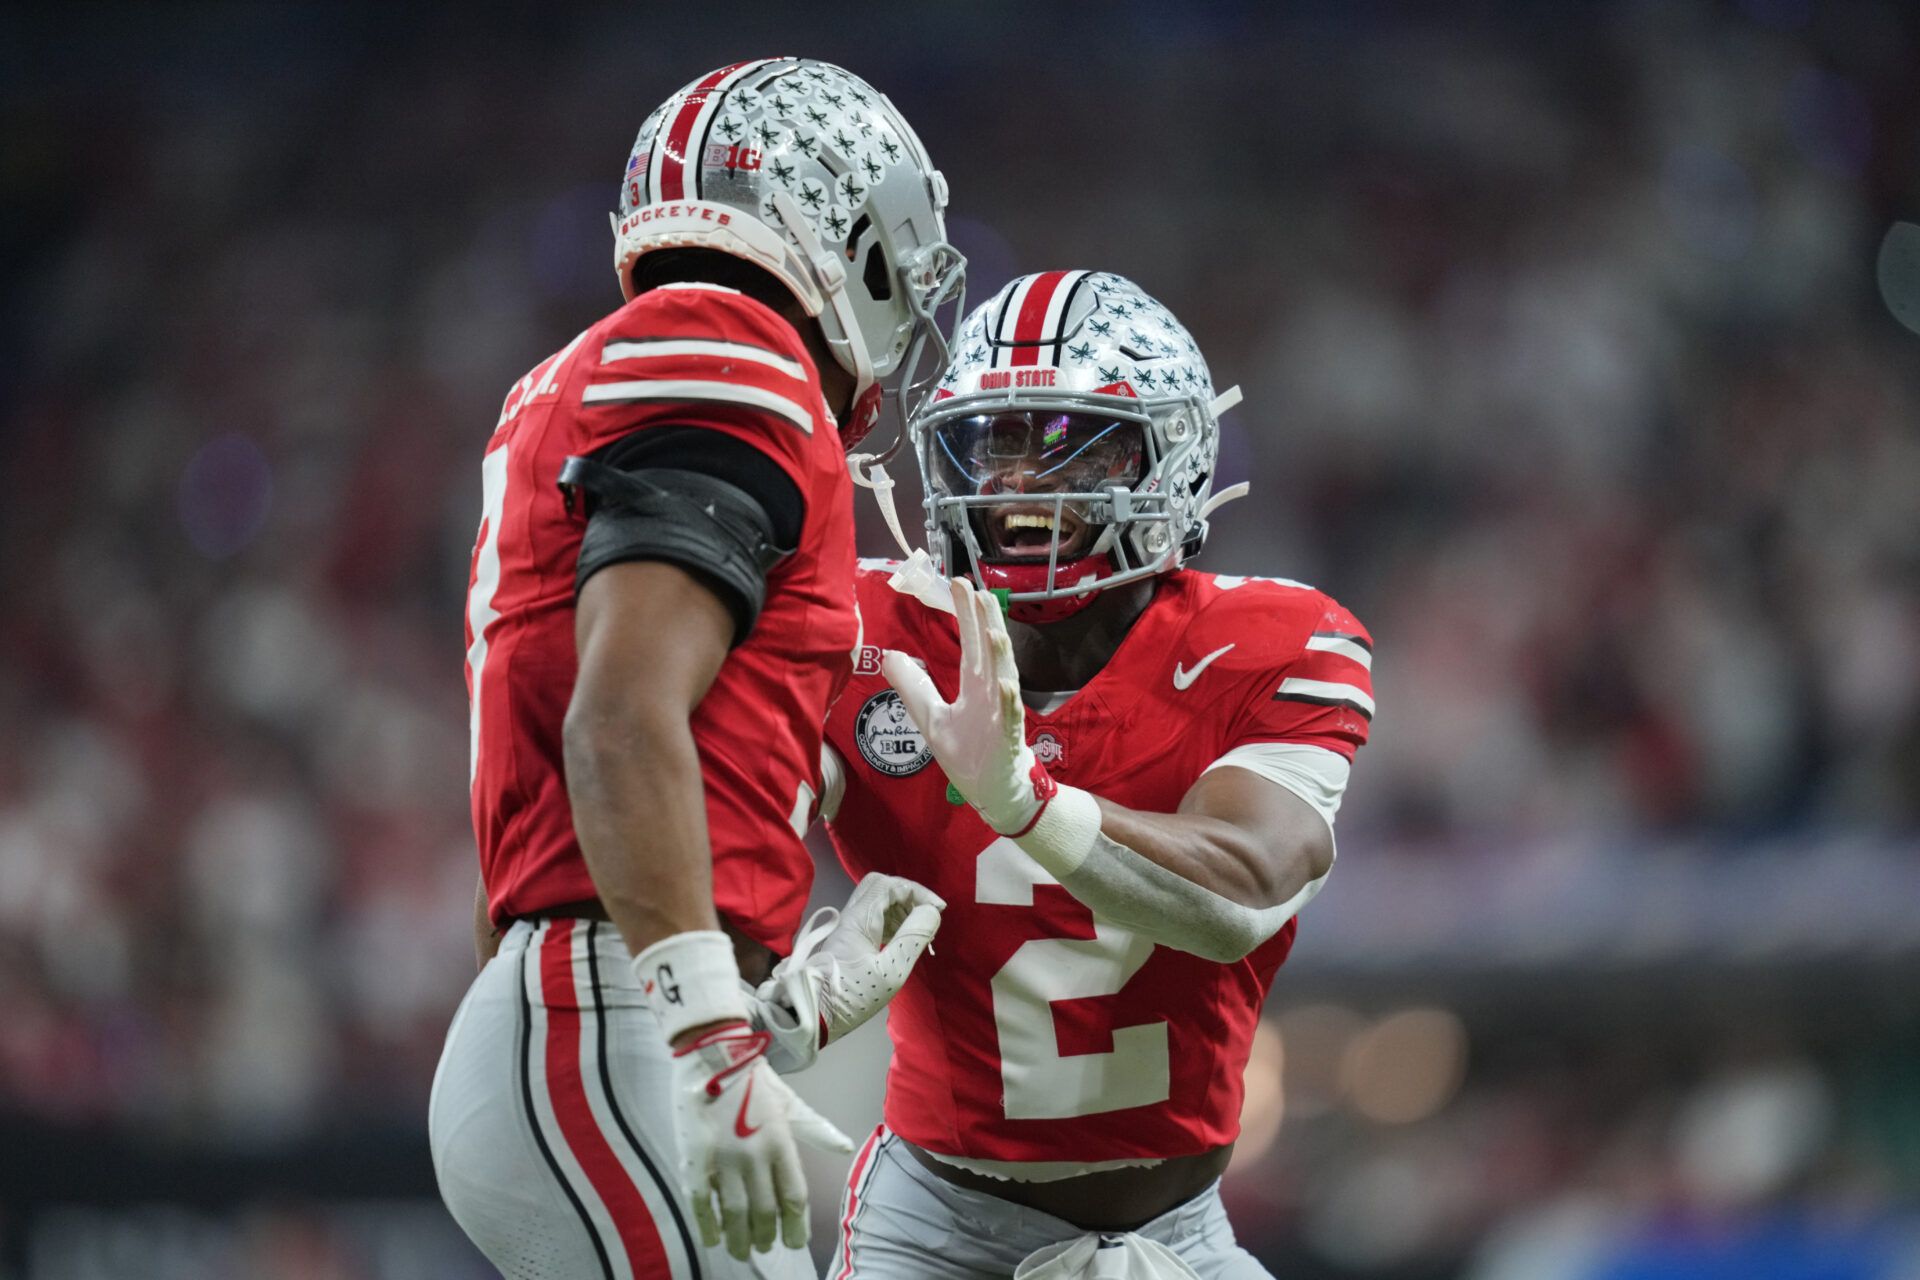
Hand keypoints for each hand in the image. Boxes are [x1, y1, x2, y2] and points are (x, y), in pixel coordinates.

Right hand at [668, 1021, 852, 1257]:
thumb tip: (844, 1145)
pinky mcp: (694, 1158)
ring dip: (739, 1239)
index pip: (793, 1196)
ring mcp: (723, 1159)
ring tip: (741, 1251)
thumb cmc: (752, 1078)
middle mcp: (755, 1155)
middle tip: (764, 1248)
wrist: (711, 1053)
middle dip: (766, 1237)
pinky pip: (701, 1202)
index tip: (795, 1242)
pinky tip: (712, 1238)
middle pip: (765, 1212)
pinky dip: (707, 1225)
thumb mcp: (789, 1101)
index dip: (796, 1226)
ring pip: (735, 1214)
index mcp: (780, 1142)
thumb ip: (816, 1128)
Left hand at [755, 874, 944, 1070]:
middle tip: (926, 915)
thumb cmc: (851, 997)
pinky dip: (892, 921)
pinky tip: (902, 939)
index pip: (890, 885)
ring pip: (876, 900)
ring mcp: (848, 928)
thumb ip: (913, 938)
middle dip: (908, 895)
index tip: (938, 910)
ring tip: (919, 930)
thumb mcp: (890, 972)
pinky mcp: (848, 940)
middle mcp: (851, 916)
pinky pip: (873, 917)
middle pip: (880, 886)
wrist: (811, 1016)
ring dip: (901, 908)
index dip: (918, 891)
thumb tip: (932, 912)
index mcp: (859, 920)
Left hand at [883, 577, 1055, 834]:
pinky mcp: (1007, 740)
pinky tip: (1007, 687)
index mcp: (976, 686)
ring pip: (1004, 679)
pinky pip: (1010, 720)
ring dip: (1000, 656)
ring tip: (993, 630)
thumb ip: (912, 686)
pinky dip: (1010, 704)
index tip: (960, 584)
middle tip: (977, 590)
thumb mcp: (931, 717)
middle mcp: (992, 694)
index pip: (970, 644)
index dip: (966, 615)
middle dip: (984, 622)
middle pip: (989, 652)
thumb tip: (886, 655)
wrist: (995, 791)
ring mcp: (1002, 715)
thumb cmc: (970, 753)